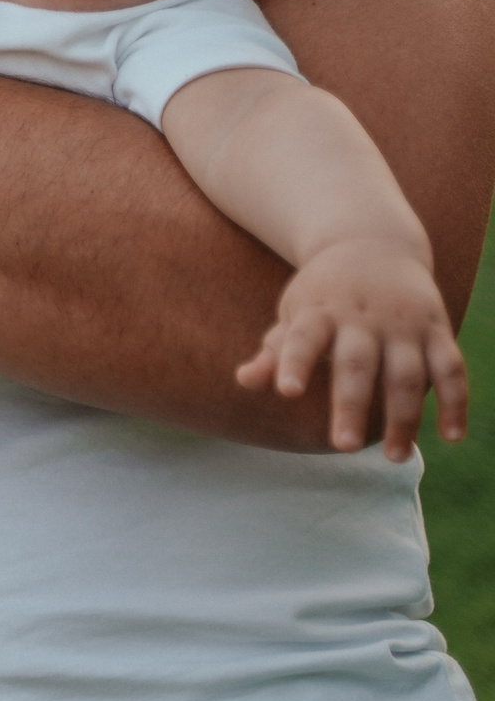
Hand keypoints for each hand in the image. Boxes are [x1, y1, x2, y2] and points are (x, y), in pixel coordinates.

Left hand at [236, 237, 467, 459]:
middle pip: (356, 364)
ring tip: (395, 457)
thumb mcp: (295, 313)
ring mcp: (403, 324)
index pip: (303, 337)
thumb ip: (276, 351)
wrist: (371, 243)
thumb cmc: (323, 294)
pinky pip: (451, 368)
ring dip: (404, 417)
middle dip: (352, 405)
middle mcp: (362, 318)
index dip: (294, 363)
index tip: (287, 391)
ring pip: (407, 374)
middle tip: (343, 446)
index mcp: (318, 312)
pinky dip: (456, 401)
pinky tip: (451, 437)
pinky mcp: (437, 329)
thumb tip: (244, 381)